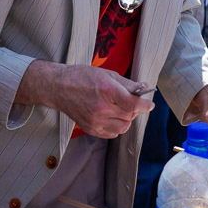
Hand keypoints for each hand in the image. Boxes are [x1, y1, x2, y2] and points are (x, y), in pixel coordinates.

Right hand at [17, 62, 154, 138]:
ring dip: (126, 119)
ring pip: (123, 127)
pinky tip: (111, 117)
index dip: (145, 105)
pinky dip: (116, 127)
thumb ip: (127, 83)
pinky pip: (112, 134)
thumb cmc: (81, 77)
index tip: (150, 105)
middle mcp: (102, 108)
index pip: (134, 104)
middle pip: (130, 116)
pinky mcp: (90, 128)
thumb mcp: (107, 74)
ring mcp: (95, 120)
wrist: (58, 87)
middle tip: (129, 102)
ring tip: (120, 110)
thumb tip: (144, 88)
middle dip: (134, 109)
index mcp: (108, 90)